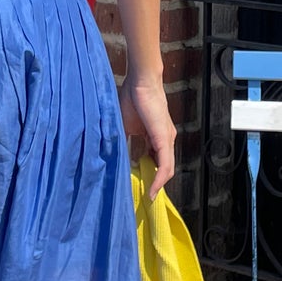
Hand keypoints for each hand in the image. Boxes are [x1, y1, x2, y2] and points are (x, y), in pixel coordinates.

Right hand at [119, 68, 175, 198]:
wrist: (141, 83)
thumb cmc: (132, 99)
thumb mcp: (125, 126)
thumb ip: (124, 142)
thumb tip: (115, 156)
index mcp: (155, 137)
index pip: (155, 160)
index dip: (149, 173)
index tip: (139, 184)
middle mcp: (165, 140)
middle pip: (162, 167)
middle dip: (153, 182)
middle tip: (143, 195)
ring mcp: (167, 140)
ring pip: (166, 169)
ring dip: (157, 184)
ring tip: (148, 197)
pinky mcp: (165, 139)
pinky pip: (165, 165)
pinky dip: (160, 179)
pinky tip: (152, 190)